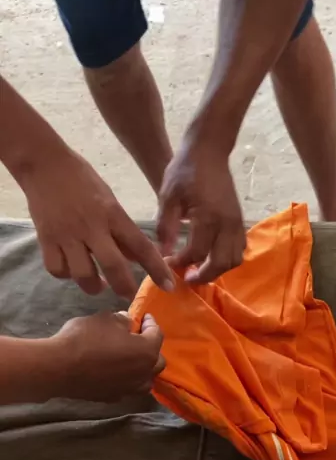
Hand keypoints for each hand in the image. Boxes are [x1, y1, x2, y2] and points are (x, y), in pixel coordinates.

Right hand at [24, 148, 174, 299]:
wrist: (43, 163)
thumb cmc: (81, 180)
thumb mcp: (109, 201)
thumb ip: (121, 231)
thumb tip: (136, 258)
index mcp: (112, 214)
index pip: (141, 246)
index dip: (156, 269)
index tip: (168, 286)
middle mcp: (91, 226)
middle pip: (113, 266)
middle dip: (124, 287)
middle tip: (128, 295)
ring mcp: (66, 234)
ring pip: (82, 274)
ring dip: (93, 286)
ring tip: (97, 283)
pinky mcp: (45, 239)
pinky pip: (57, 269)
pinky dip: (66, 275)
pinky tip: (71, 270)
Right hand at [52, 311, 164, 401]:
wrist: (60, 367)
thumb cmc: (86, 338)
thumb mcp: (105, 319)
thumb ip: (122, 320)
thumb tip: (128, 322)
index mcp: (147, 352)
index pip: (156, 334)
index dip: (150, 323)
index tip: (144, 317)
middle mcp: (143, 373)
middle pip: (157, 361)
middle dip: (151, 348)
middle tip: (138, 338)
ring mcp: (129, 389)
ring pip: (145, 379)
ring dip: (142, 368)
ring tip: (131, 358)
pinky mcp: (114, 397)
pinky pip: (127, 387)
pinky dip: (126, 378)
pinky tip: (115, 371)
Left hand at [156, 138, 245, 283]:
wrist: (209, 150)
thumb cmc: (185, 170)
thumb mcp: (168, 196)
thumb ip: (166, 226)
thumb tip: (164, 253)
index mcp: (208, 217)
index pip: (196, 253)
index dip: (181, 263)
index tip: (168, 263)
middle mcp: (227, 223)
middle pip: (220, 263)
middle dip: (203, 275)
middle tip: (187, 276)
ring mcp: (237, 223)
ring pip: (234, 259)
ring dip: (217, 269)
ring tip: (199, 268)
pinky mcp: (240, 221)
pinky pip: (240, 249)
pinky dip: (227, 258)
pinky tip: (211, 255)